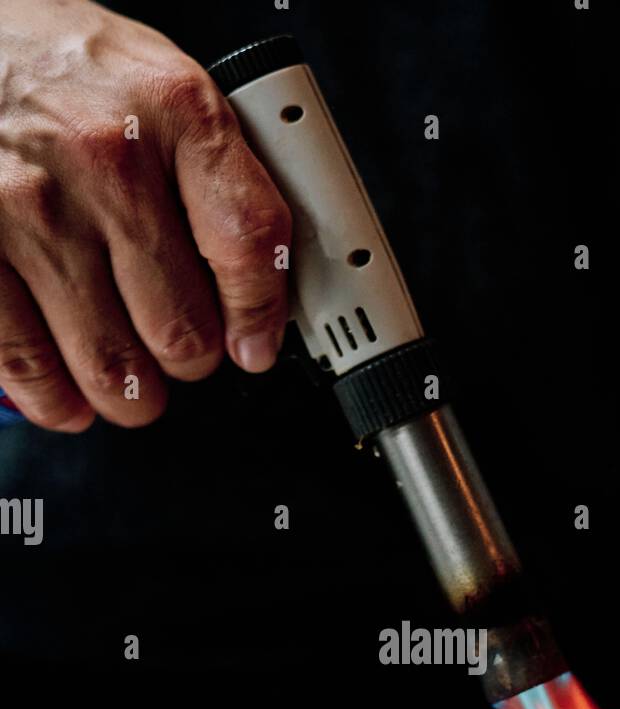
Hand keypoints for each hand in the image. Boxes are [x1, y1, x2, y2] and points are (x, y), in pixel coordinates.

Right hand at [0, 0, 292, 430]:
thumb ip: (211, 171)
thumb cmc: (58, 67)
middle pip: (183, 326)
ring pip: (114, 363)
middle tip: (181, 352)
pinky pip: (28, 361)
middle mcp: (104, 157)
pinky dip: (56, 400)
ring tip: (133, 387)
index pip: (247, 239)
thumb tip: (259, 274)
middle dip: (190, 359)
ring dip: (132, 395)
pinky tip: (69, 397)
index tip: (256, 345)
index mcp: (172, 109)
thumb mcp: (154, 82)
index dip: (260, 313)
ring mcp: (31, 207)